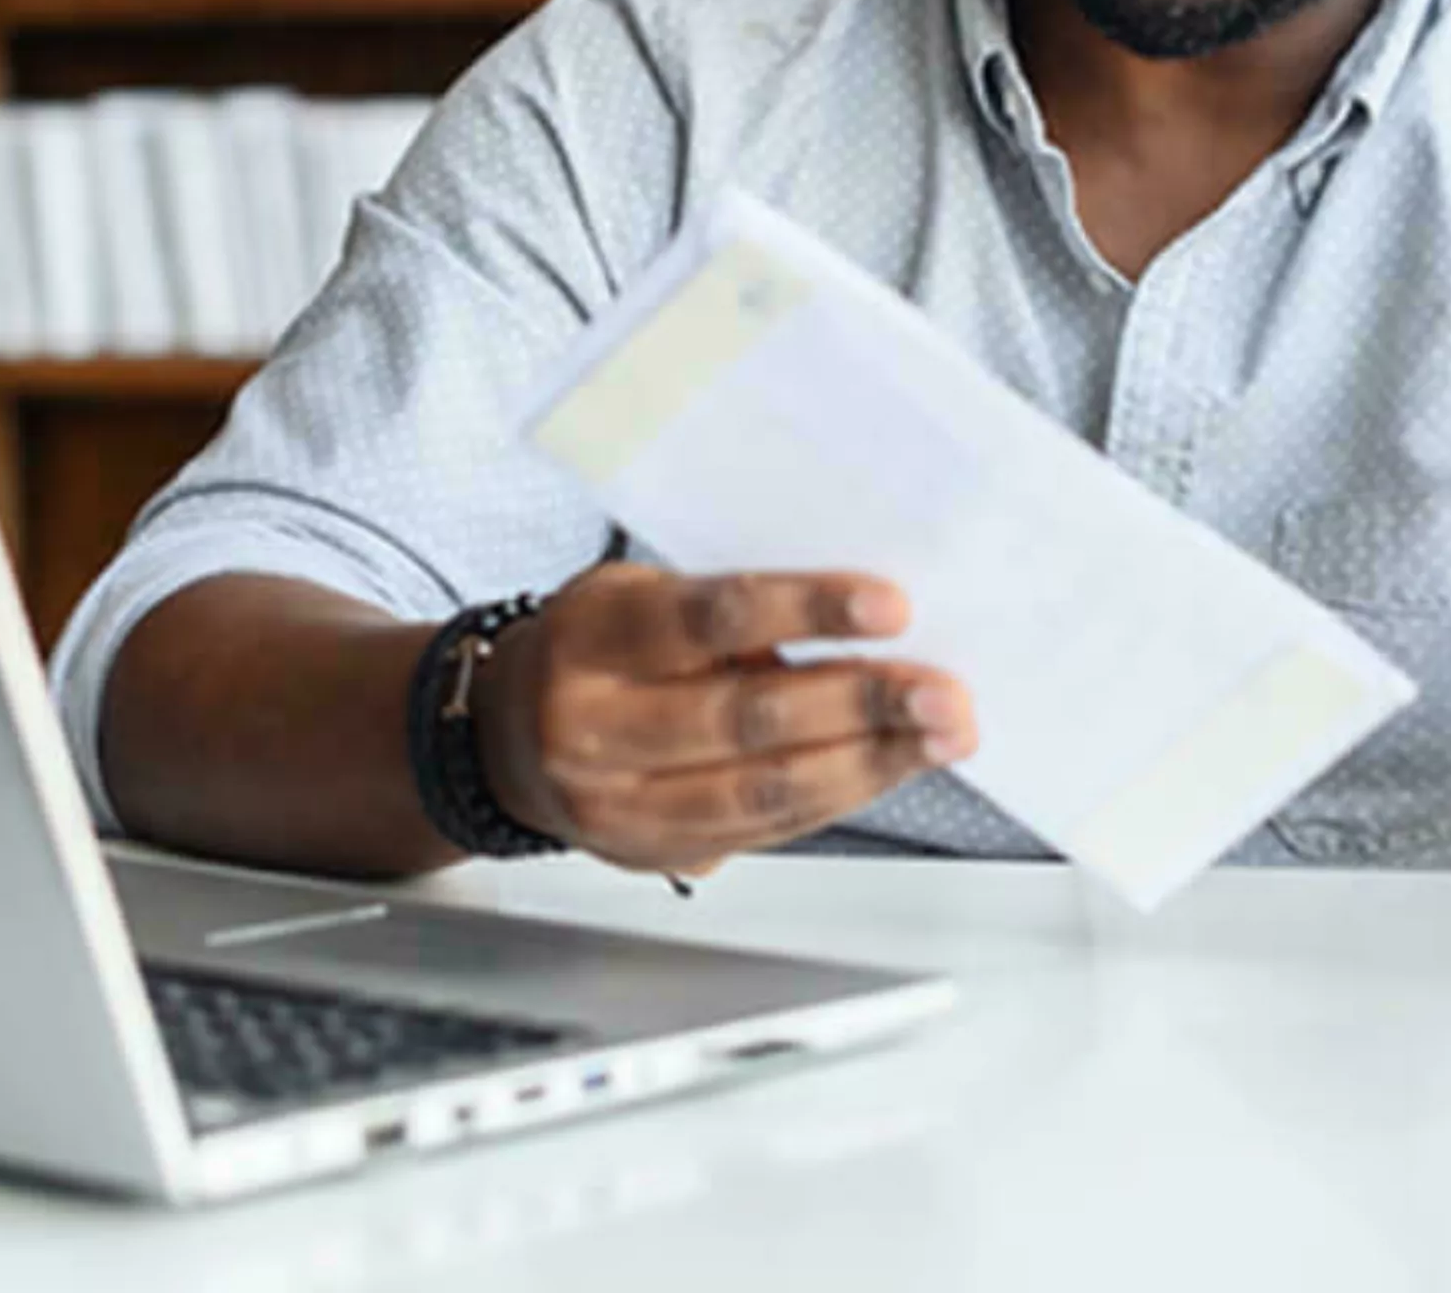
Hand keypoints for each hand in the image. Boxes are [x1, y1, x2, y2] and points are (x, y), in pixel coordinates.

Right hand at [474, 563, 977, 874]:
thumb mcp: (639, 594)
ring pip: (764, 790)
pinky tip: (889, 766)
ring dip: (870, 762)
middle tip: (942, 691)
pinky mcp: (651, 855)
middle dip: (863, 704)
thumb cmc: (597, 643)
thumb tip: (864, 623)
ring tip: (941, 735)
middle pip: (747, 720)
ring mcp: (619, 805)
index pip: (710, 620)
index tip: (890, 605)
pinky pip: (765, 829)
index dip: (807, 611)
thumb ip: (727, 613)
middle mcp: (595, 726)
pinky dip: (839, 796)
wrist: (508, 733)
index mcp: (594, 637)